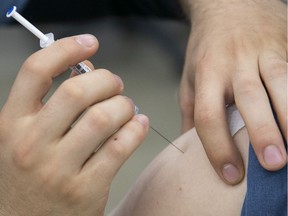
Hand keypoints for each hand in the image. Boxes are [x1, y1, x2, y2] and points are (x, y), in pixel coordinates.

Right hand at [0, 35, 148, 214]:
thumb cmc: (28, 174)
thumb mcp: (24, 136)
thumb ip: (51, 103)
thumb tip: (87, 69)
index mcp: (11, 124)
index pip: (36, 71)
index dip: (66, 49)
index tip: (90, 43)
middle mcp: (31, 144)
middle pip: (78, 90)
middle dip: (107, 80)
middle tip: (116, 84)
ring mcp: (58, 169)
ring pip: (104, 117)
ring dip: (124, 105)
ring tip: (127, 107)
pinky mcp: (86, 190)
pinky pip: (120, 146)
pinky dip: (136, 129)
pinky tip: (138, 124)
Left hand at [179, 0, 286, 184]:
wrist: (229, 4)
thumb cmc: (207, 49)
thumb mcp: (190, 78)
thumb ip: (190, 112)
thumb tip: (187, 147)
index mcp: (207, 73)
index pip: (208, 114)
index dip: (216, 146)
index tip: (228, 174)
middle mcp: (235, 63)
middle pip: (249, 98)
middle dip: (262, 132)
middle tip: (272, 165)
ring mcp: (265, 53)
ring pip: (282, 84)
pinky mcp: (285, 47)